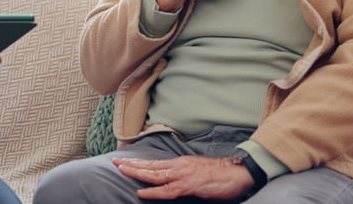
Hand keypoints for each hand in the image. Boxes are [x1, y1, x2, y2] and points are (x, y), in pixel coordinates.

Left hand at [112, 156, 254, 199]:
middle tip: (114, 162)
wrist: (238, 172)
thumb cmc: (220, 174)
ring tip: (121, 170)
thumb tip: (172, 177)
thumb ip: (182, 173)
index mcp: (180, 163)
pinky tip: (141, 192)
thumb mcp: (197, 170)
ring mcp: (182, 175)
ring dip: (136, 173)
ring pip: (154, 175)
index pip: (154, 162)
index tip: (123, 160)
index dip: (138, 162)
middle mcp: (178, 166)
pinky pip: (167, 190)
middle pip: (150, 166)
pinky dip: (152, 192)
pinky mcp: (189, 186)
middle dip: (131, 165)